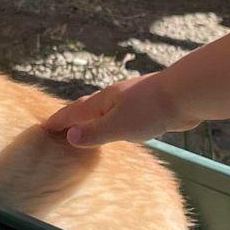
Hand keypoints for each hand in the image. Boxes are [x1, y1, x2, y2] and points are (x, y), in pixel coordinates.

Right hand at [45, 72, 195, 146]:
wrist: (186, 94)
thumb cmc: (151, 110)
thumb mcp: (118, 126)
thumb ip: (94, 132)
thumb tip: (69, 136)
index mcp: (103, 101)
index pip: (74, 112)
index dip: (59, 120)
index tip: (44, 126)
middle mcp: (114, 97)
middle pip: (88, 106)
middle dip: (73, 115)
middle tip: (59, 123)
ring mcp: (131, 99)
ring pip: (106, 108)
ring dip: (93, 116)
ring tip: (86, 123)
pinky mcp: (148, 105)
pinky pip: (122, 113)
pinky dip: (112, 119)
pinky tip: (120, 124)